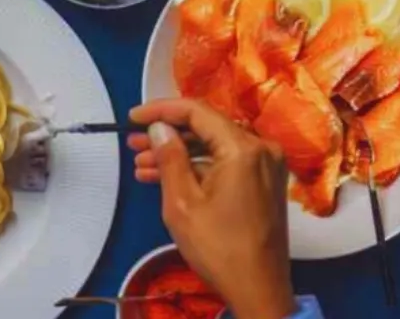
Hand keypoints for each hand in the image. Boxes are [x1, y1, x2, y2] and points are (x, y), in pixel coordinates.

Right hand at [128, 99, 296, 318]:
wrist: (258, 289)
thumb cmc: (219, 249)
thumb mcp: (182, 203)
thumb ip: (170, 157)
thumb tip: (160, 127)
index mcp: (244, 148)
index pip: (198, 112)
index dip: (162, 110)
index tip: (134, 117)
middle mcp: (261, 149)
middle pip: (207, 128)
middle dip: (168, 135)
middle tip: (133, 143)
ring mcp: (266, 166)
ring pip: (215, 148)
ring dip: (180, 155)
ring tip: (142, 164)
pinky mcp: (265, 183)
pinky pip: (227, 165)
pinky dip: (199, 169)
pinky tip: (167, 178)